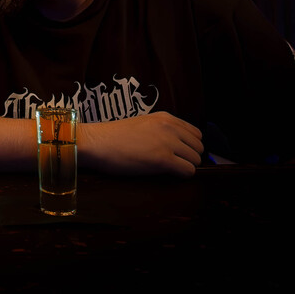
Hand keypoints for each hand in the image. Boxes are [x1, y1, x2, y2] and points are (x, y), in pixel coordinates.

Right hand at [78, 112, 202, 177]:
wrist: (95, 142)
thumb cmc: (112, 137)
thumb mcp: (142, 124)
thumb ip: (161, 130)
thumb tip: (177, 146)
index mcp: (165, 117)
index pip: (196, 134)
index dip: (189, 146)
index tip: (179, 154)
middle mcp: (169, 127)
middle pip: (198, 147)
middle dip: (190, 157)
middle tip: (173, 164)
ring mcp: (167, 142)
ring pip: (195, 160)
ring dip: (185, 167)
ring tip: (167, 169)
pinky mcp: (163, 159)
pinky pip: (188, 171)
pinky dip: (181, 176)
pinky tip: (166, 174)